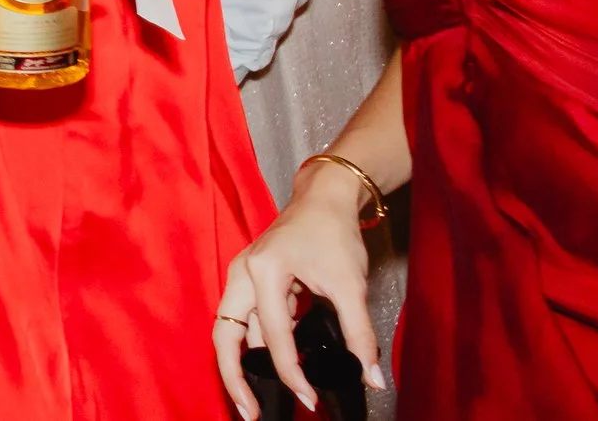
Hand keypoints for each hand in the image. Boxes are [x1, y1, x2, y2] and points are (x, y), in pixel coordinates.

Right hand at [213, 163, 383, 415]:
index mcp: (264, 272)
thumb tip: (372, 378)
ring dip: (240, 364)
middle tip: (250, 412)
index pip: (275, 336)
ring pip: (230, 328)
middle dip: (234, 377)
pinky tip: (266, 368)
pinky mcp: (250, 280)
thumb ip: (359, 334)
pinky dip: (251, 347)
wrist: (324, 198)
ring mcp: (242, 276)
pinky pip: (243, 320)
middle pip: (225, 334)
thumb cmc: (335, 234)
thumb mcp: (351, 284)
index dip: (291, 373)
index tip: (310, 400)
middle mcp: (242, 274)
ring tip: (252, 399)